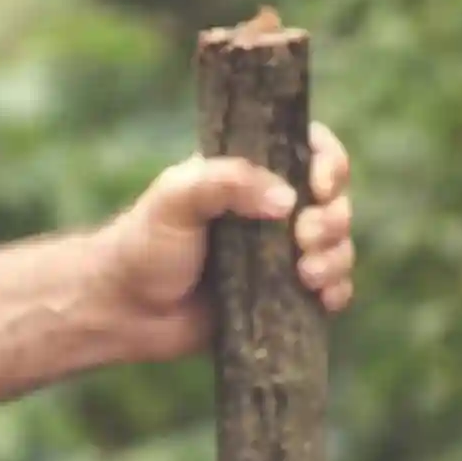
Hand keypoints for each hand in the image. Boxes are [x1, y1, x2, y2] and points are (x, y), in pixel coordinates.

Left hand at [92, 121, 355, 362]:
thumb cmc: (142, 246)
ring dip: (335, 256)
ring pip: (338, 244)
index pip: (307, 150)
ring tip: (305, 273)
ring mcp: (279, 254)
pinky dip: (337, 290)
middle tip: (304, 237)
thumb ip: (225, 182)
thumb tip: (288, 199)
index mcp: (246, 175)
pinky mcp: (283, 295)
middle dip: (332, 217)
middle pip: (333, 200)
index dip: (328, 162)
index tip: (319, 185)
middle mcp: (269, 210)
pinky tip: (323, 298)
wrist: (124, 310)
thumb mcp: (175, 198)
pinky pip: (331, 288)